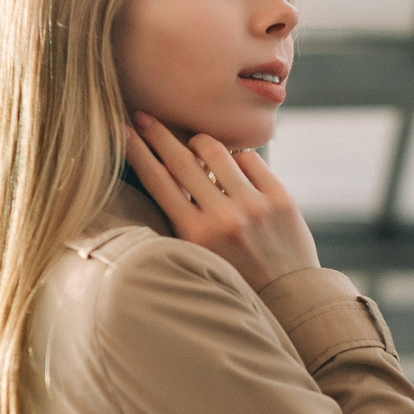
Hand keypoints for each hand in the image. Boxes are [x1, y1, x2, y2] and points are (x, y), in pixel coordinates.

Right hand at [123, 112, 319, 291]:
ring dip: (200, 143)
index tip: (126, 131)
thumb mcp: (198, 255)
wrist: (287, 296)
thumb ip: (180, 219)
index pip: (159, 181)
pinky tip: (234, 168)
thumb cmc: (234, 276)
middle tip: (145, 117)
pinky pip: (250, 158)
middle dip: (158, 134)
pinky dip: (237, 159)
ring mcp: (255, 206)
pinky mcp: (280, 198)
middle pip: (181, 159)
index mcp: (195, 235)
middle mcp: (224, 218)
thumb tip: (162, 173)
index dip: (138, 151)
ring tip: (195, 146)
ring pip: (216, 150)